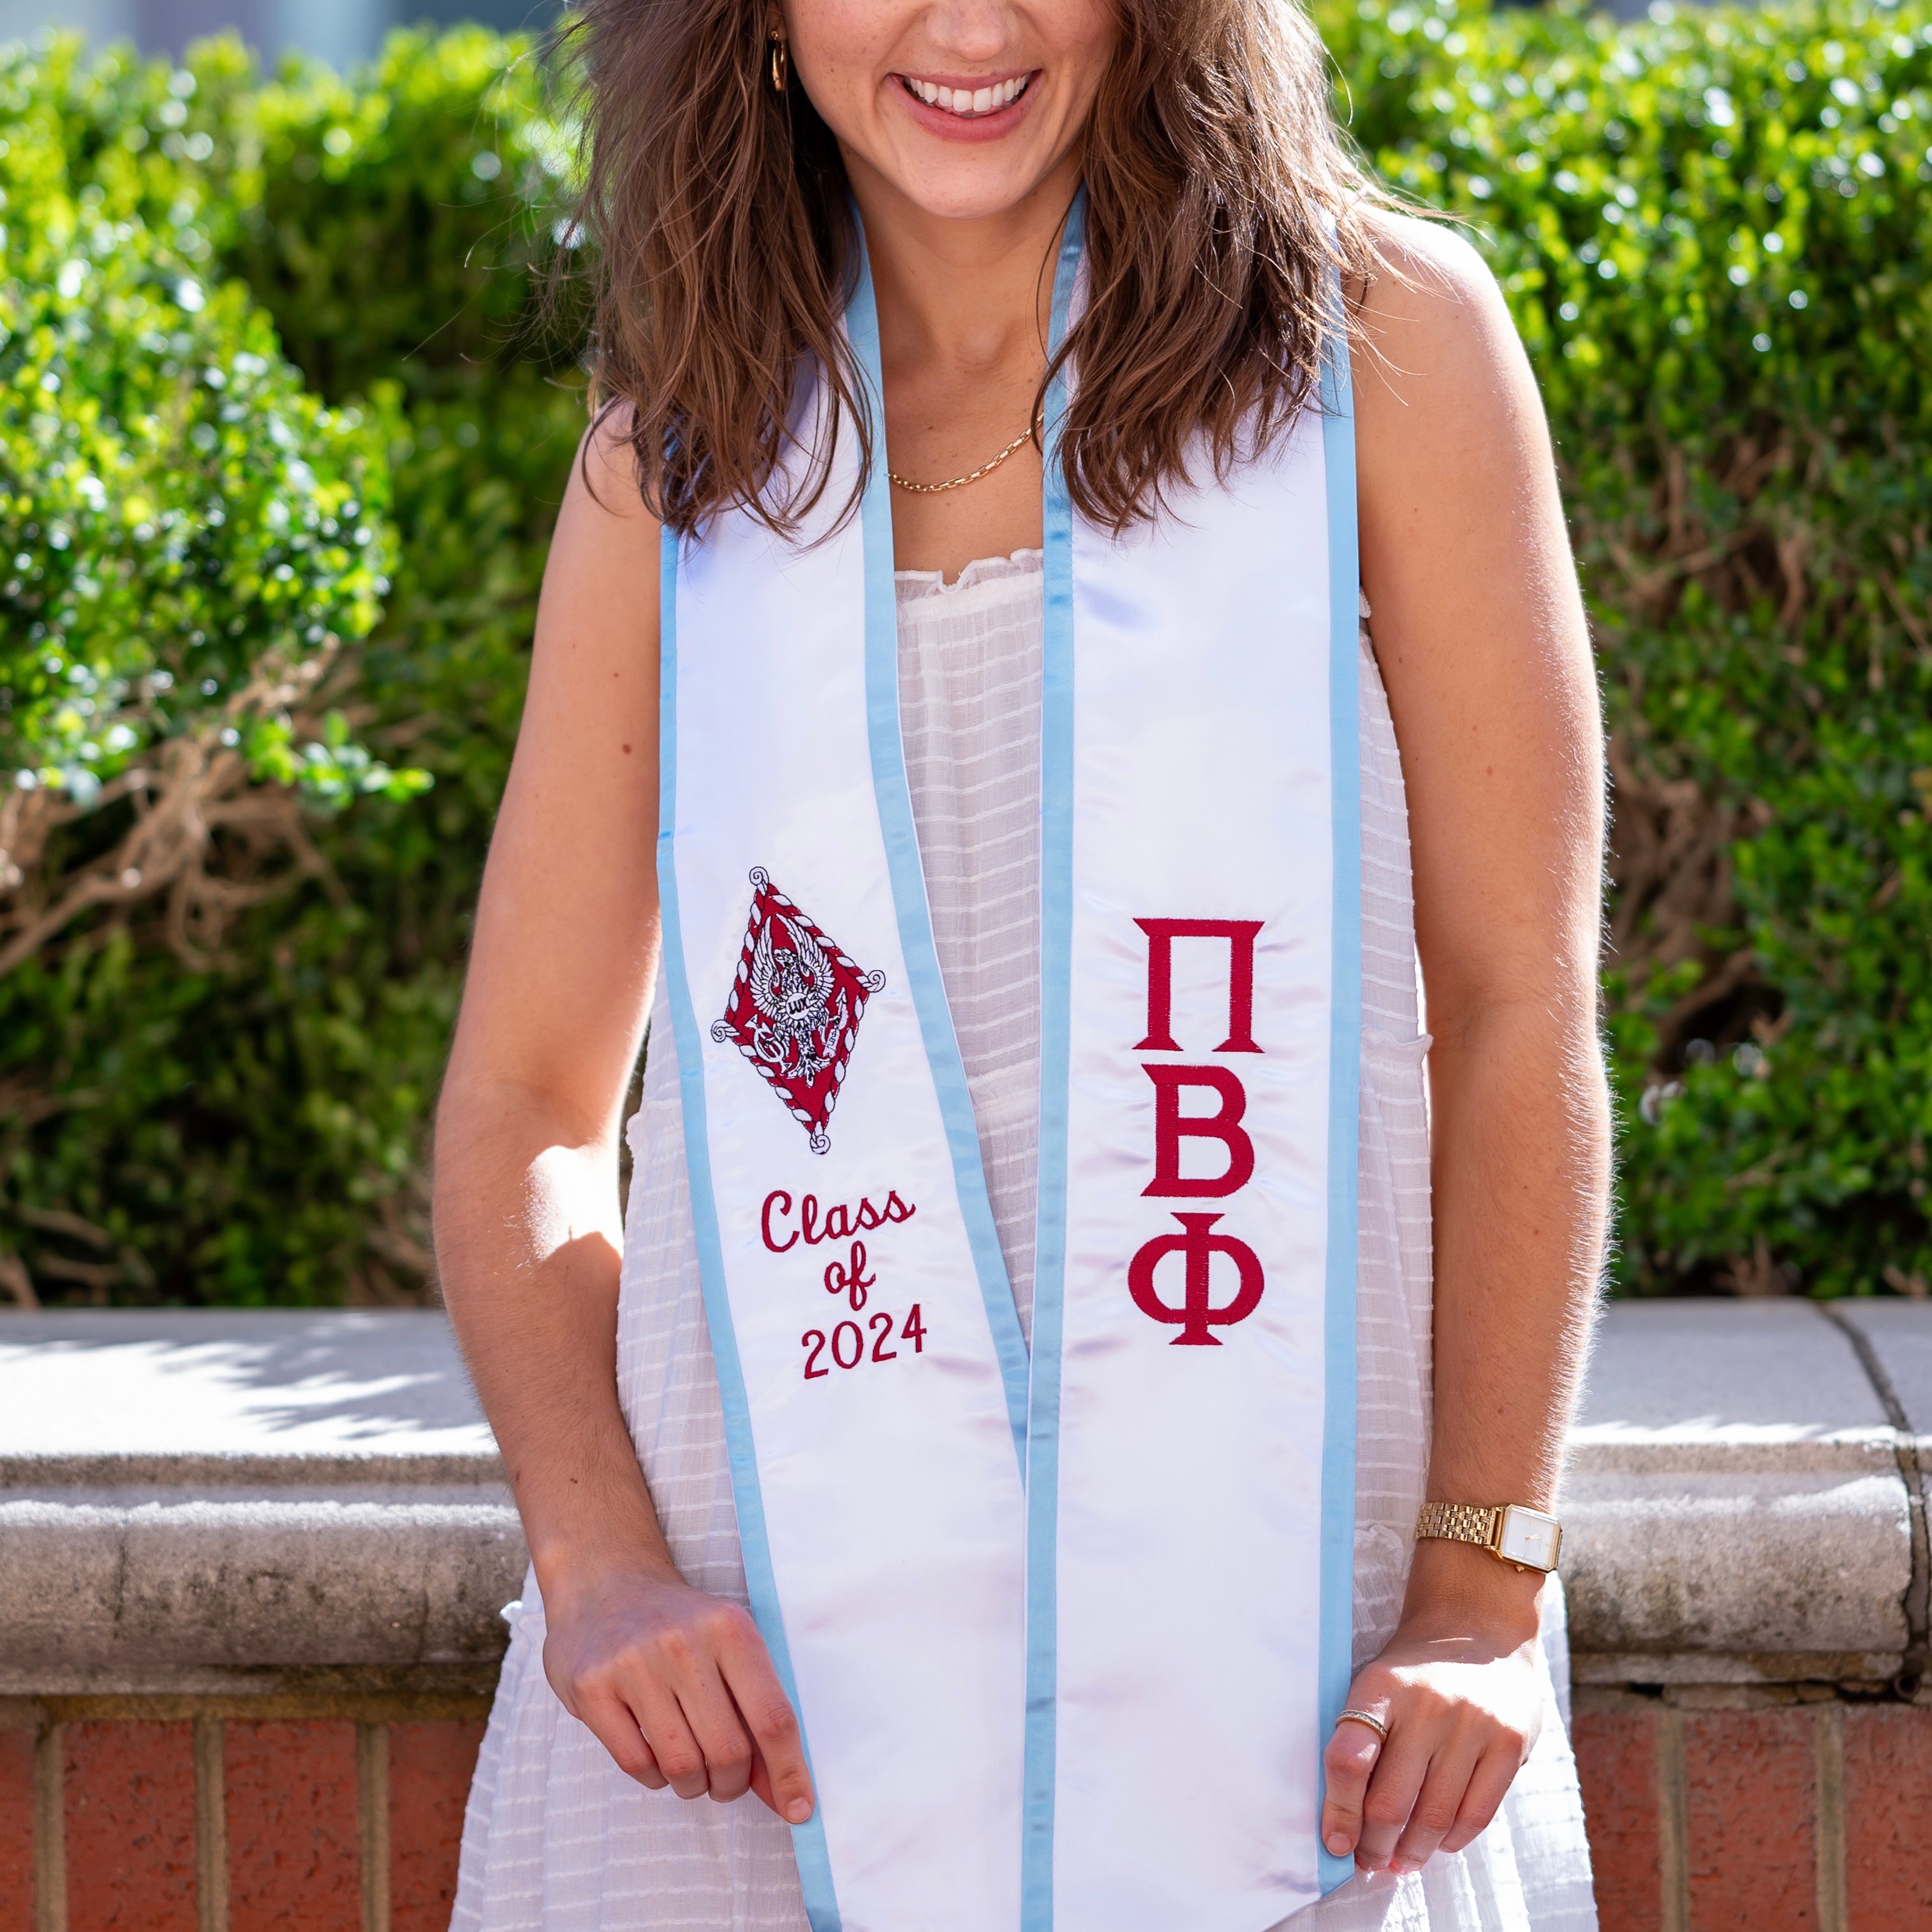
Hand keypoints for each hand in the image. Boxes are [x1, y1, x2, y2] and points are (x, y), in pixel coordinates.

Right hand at [541, 1562, 815, 1823]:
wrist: (606, 1581)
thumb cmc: (680, 1626)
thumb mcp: (728, 1646)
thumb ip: (757, 1712)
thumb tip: (785, 1791)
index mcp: (730, 1628)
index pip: (772, 1717)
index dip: (789, 1771)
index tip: (799, 1810)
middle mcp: (683, 1643)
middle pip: (728, 1752)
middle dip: (732, 1784)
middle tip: (725, 1779)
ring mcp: (633, 1664)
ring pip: (682, 1766)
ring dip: (694, 1784)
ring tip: (691, 1765)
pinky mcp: (592, 1687)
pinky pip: (637, 1765)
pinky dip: (655, 1777)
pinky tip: (655, 1752)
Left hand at [1320, 1542, 1545, 1877]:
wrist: (1479, 1624)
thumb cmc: (1414, 1670)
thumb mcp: (1377, 1684)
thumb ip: (1359, 1741)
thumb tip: (1343, 1822)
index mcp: (1380, 1687)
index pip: (1348, 1759)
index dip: (1338, 1811)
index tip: (1336, 1845)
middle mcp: (1426, 1705)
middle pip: (1390, 1802)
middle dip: (1374, 1845)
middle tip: (1369, 1862)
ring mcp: (1472, 1724)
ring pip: (1433, 1817)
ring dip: (1412, 1852)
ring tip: (1400, 1861)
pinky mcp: (1510, 1742)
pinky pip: (1477, 1814)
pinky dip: (1452, 1840)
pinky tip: (1439, 1843)